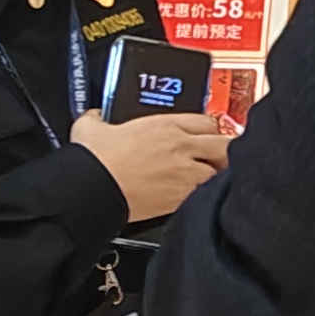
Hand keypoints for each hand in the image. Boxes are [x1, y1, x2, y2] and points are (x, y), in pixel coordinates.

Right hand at [72, 109, 226, 221]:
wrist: (93, 191)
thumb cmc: (93, 161)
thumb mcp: (90, 128)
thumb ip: (97, 118)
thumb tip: (94, 116)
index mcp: (164, 126)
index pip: (205, 121)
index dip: (209, 129)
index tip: (206, 135)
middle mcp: (181, 147)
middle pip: (223, 144)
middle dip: (225, 150)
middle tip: (221, 157)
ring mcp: (185, 174)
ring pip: (222, 171)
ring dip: (220, 174)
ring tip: (215, 179)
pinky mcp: (181, 199)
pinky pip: (209, 193)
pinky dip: (209, 195)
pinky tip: (203, 197)